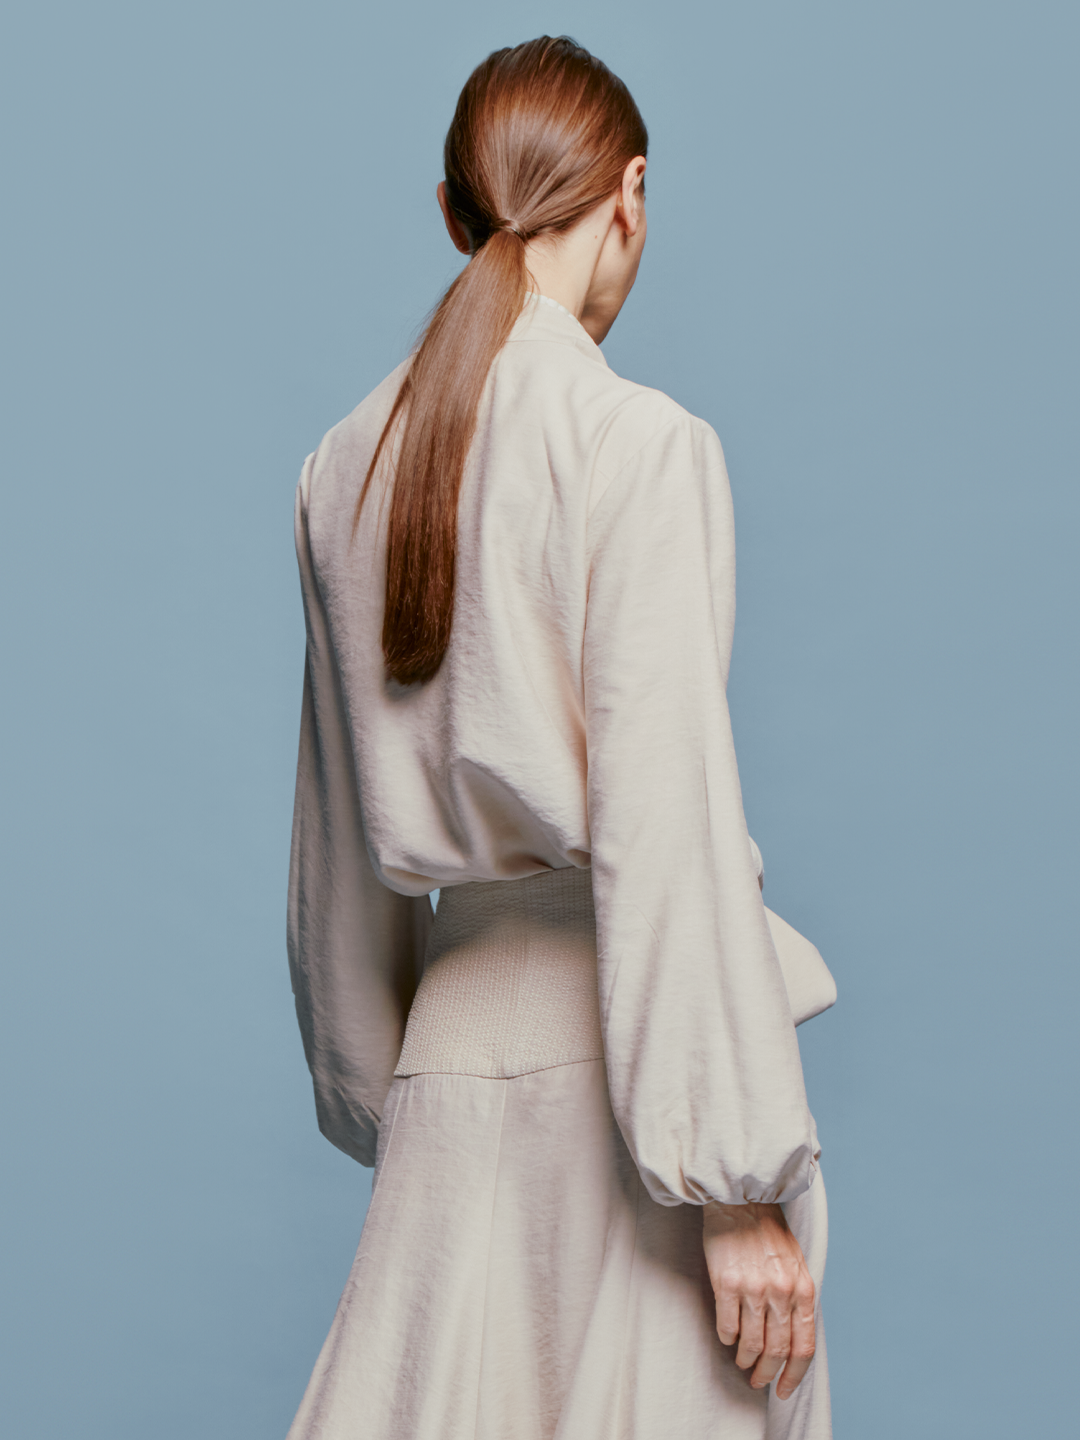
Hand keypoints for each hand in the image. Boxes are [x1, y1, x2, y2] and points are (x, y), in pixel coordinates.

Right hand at [702, 1200, 815, 1398]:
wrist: (740, 1198)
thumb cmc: (768, 1230)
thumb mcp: (796, 1262)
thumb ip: (798, 1298)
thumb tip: (793, 1337)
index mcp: (803, 1288)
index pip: (804, 1347)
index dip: (794, 1375)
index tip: (785, 1390)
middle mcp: (781, 1292)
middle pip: (777, 1352)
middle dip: (768, 1374)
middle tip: (758, 1381)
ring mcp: (753, 1288)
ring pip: (751, 1344)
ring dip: (745, 1359)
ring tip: (741, 1360)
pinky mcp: (726, 1283)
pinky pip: (727, 1326)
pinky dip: (726, 1338)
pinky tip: (726, 1336)